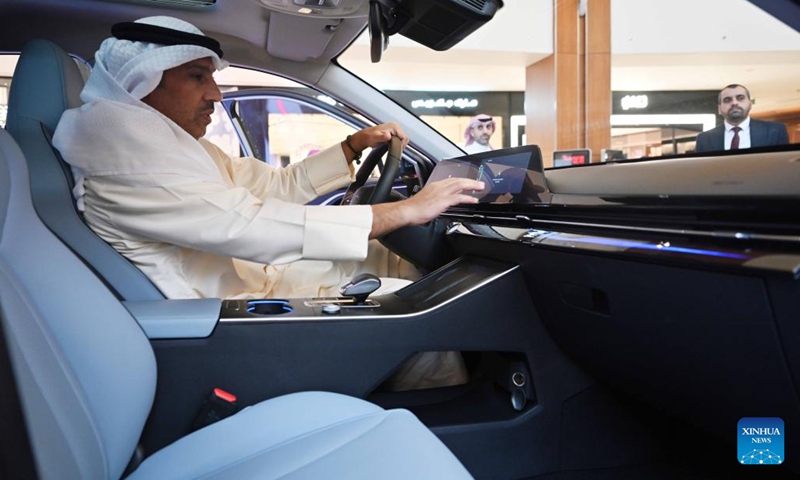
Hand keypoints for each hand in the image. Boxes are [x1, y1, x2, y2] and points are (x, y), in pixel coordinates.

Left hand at [349, 122, 408, 151]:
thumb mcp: (375, 138)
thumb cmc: (368, 137)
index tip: (396, 149)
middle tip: (393, 149)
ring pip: (403, 139)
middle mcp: (395, 126)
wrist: (364, 137)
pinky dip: (397, 143)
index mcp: (394, 126)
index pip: (405, 137)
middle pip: (405, 138)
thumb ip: (382, 137)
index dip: (402, 145)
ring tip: (391, 147)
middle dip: (401, 145)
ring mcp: (394, 129)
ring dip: (399, 144)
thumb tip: (388, 136)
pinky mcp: (393, 132)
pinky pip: (399, 139)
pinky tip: (391, 145)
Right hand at [369, 177, 483, 238]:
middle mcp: (438, 187)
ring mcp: (441, 193)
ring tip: (480, 188)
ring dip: (472, 186)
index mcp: (434, 186)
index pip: (451, 180)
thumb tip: (442, 203)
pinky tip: (473, 200)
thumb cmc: (413, 209)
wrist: (407, 212)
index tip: (469, 183)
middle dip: (470, 181)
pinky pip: (458, 198)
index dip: (462, 181)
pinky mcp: (442, 201)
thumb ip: (436, 200)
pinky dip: (467, 198)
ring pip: (460, 185)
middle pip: (458, 180)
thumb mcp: (427, 201)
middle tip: (480, 183)